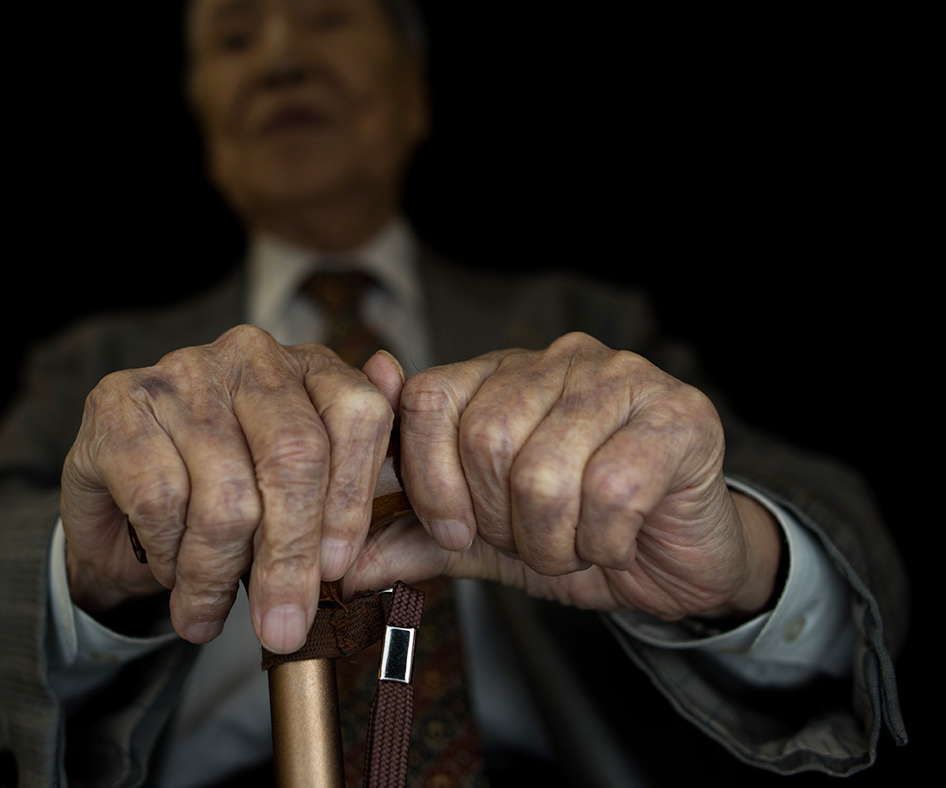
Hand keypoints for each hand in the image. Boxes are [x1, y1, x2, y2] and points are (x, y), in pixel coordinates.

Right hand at [60, 325, 396, 652]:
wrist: (121, 498)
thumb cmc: (226, 492)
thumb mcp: (299, 493)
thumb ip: (358, 494)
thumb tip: (434, 523)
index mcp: (309, 367)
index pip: (358, 414)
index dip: (353, 499)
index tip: (341, 570)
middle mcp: (250, 356)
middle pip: (295, 456)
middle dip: (291, 558)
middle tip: (283, 625)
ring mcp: (182, 373)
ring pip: (226, 493)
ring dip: (218, 574)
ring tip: (207, 614)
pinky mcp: (120, 403)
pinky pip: (161, 501)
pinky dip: (169, 555)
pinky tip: (170, 570)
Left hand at [344, 332, 780, 621]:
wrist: (677, 559)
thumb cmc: (577, 535)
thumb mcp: (484, 543)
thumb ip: (416, 539)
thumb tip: (339, 564)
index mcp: (499, 375)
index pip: (427, 398)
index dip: (430, 481)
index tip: (455, 532)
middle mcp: (557, 360)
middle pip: (485, 437)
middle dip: (500, 521)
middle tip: (532, 542)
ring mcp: (622, 378)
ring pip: (546, 470)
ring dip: (553, 540)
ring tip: (576, 547)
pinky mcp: (679, 414)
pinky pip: (613, 489)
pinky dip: (604, 541)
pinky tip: (618, 541)